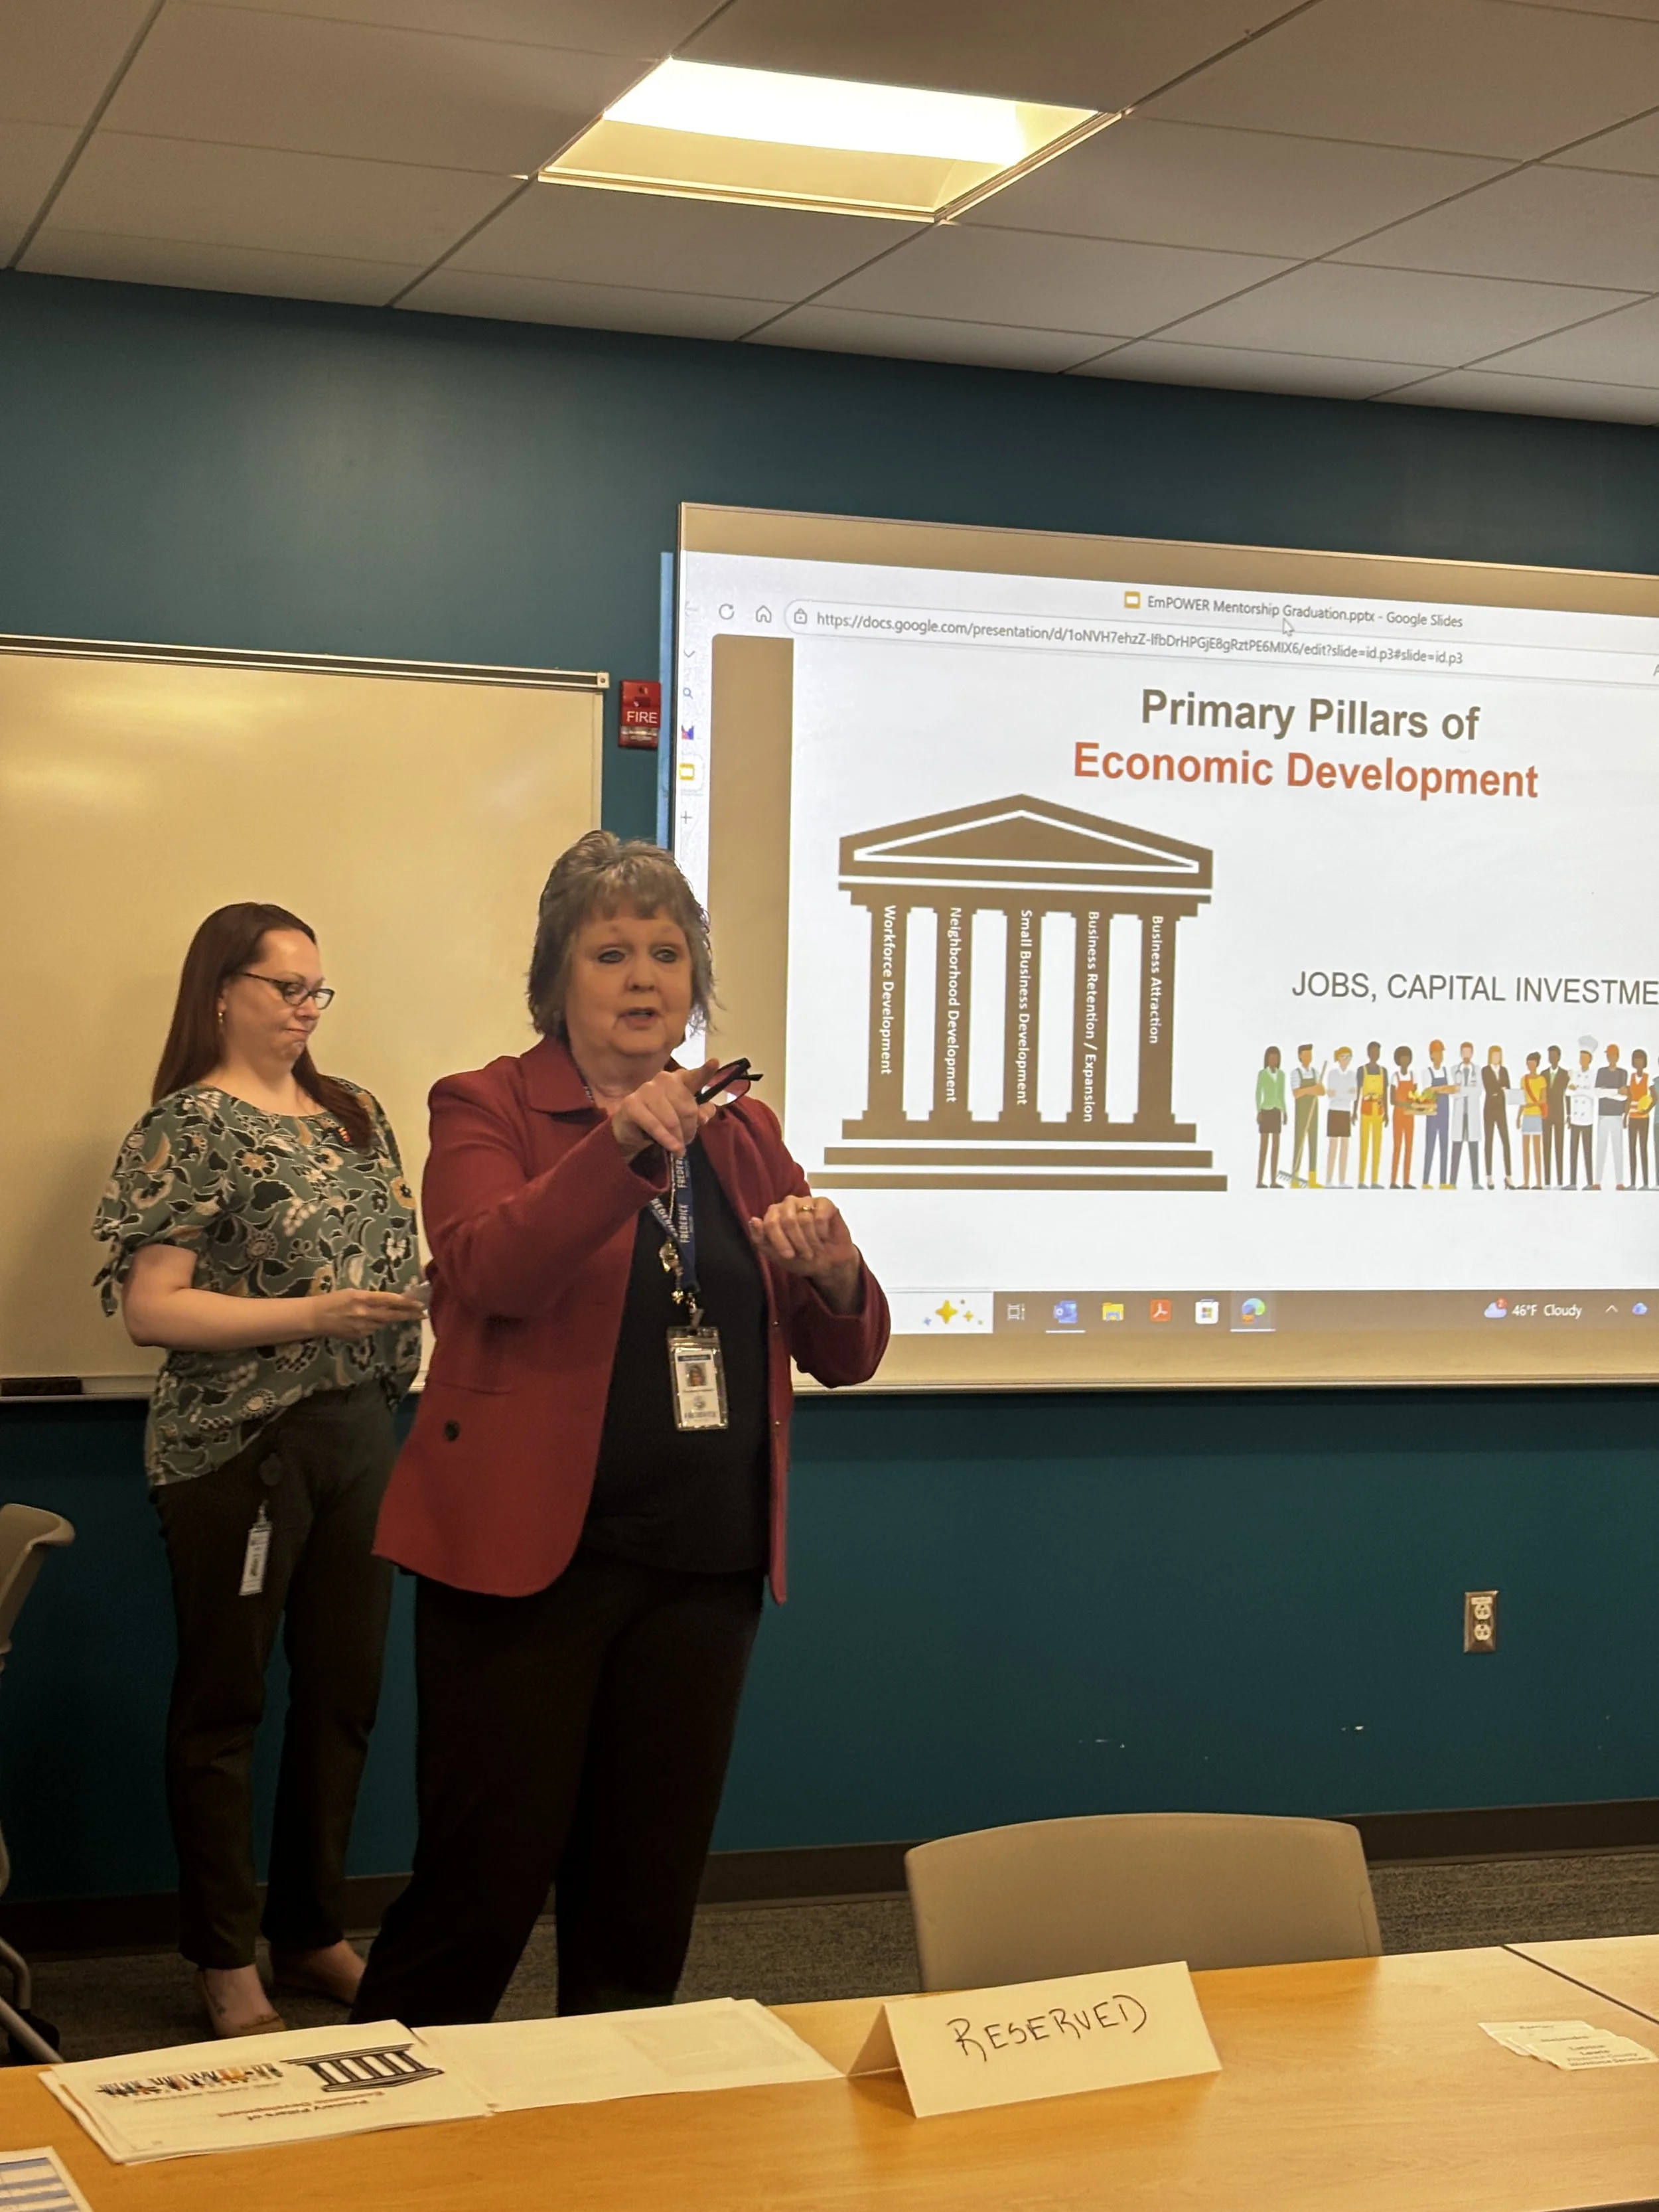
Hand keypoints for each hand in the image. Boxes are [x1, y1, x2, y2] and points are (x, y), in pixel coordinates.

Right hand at [311, 1288, 426, 1340]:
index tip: (419, 1304)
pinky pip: (372, 1330)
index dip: (406, 1303)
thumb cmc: (332, 1300)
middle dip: (409, 1315)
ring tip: (392, 1314)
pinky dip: (374, 1325)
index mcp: (362, 1298)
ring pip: (382, 1323)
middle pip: (392, 1315)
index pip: (389, 1300)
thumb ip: (370, 1298)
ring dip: (389, 1319)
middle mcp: (364, 1313)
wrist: (314, 1318)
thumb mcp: (351, 1293)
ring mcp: (361, 1327)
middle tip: (423, 1314)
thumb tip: (387, 1302)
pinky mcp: (358, 1336)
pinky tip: (366, 1321)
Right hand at [610, 1061, 719, 1159]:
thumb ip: (699, 1114)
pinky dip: (666, 1139)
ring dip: (677, 1138)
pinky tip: (673, 1148)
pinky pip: (655, 1125)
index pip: (694, 1076)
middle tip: (685, 1141)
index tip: (715, 1062)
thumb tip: (706, 1115)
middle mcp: (663, 1079)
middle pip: (688, 1109)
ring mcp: (646, 1089)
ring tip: (677, 1148)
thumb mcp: (683, 1118)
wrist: (630, 1131)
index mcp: (678, 1080)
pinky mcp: (632, 1104)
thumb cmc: (660, 1120)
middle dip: (689, 1129)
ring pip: (672, 1120)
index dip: (705, 1071)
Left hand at [747, 1195, 861, 1310]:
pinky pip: (820, 1215)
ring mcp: (807, 1201)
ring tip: (815, 1247)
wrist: (828, 1265)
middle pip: (788, 1220)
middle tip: (805, 1254)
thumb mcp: (776, 1255)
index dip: (780, 1241)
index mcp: (774, 1214)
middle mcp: (788, 1204)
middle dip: (798, 1242)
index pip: (770, 1223)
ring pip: (805, 1218)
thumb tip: (753, 1220)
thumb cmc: (800, 1259)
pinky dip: (822, 1231)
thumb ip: (760, 1239)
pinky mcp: (825, 1203)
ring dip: (811, 1240)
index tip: (789, 1256)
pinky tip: (824, 1236)